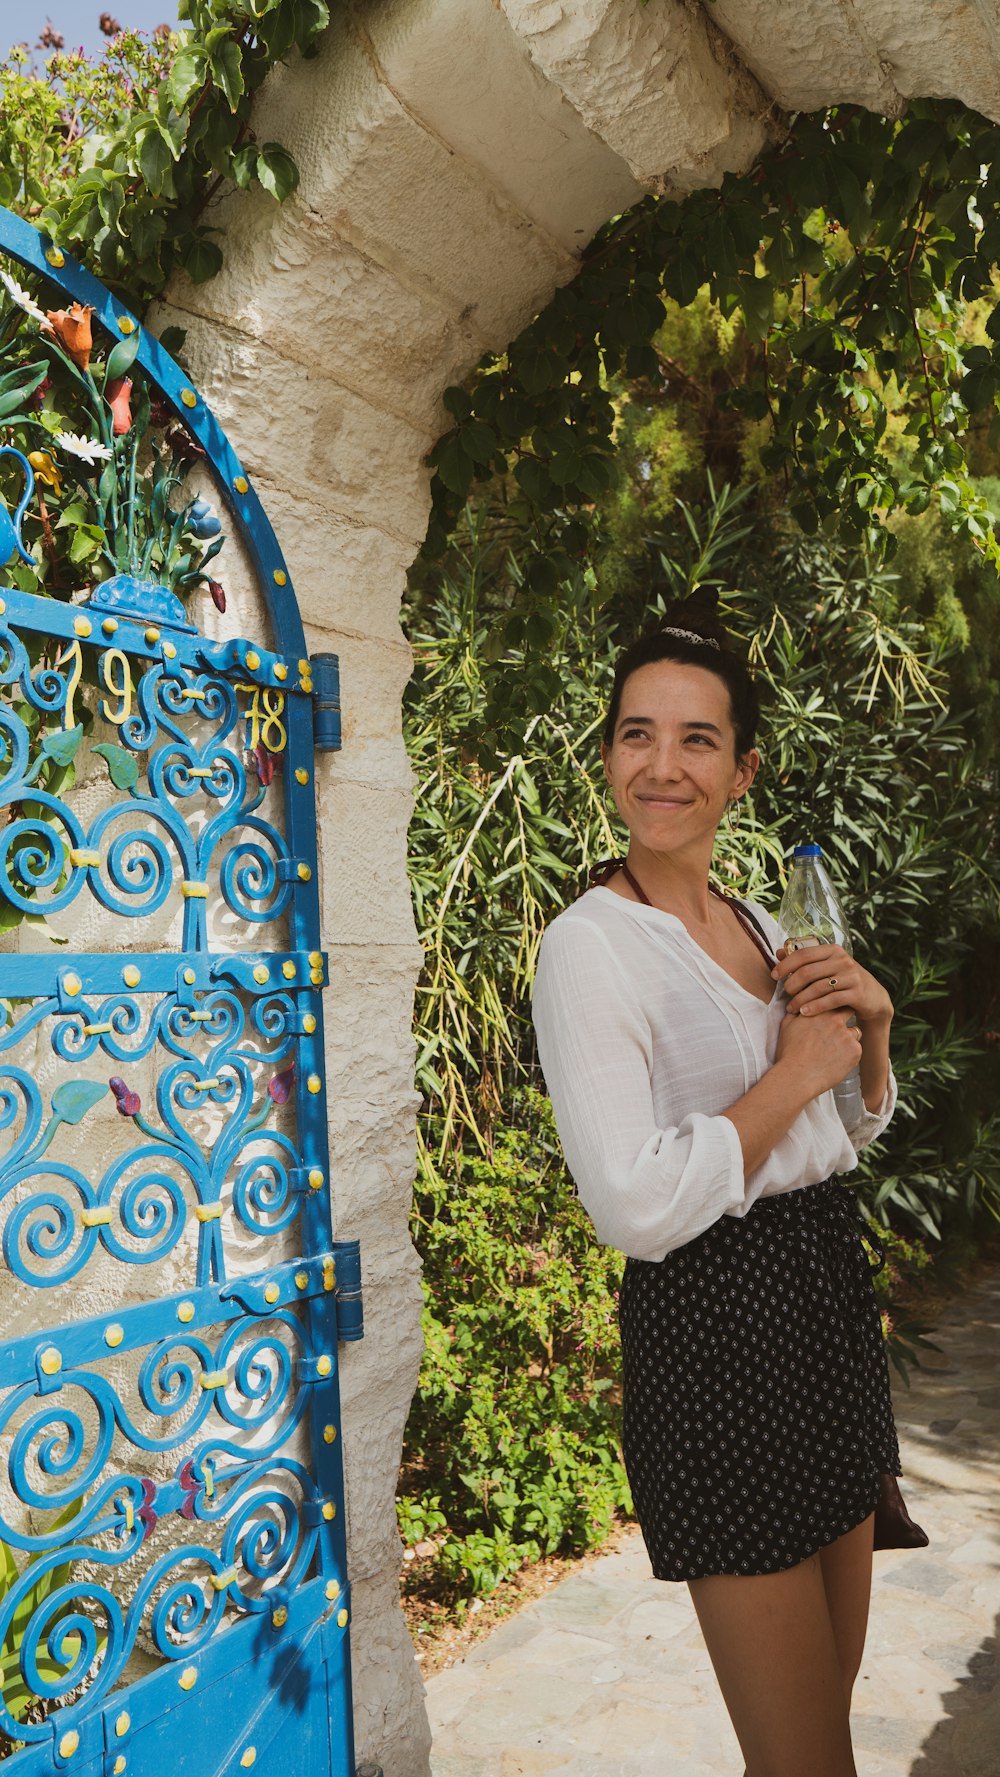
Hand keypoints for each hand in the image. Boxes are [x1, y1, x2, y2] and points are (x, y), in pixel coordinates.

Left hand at [772, 942, 893, 1031]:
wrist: (873, 997)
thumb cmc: (843, 980)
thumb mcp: (826, 967)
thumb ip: (805, 960)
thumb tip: (779, 952)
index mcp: (833, 950)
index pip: (804, 954)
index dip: (786, 965)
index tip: (774, 976)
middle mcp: (843, 960)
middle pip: (808, 972)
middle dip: (792, 984)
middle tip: (785, 995)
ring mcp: (852, 976)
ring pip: (818, 987)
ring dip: (801, 999)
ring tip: (791, 1008)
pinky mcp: (857, 993)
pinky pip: (831, 1000)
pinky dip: (815, 1007)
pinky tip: (804, 1013)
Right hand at [774, 1002, 864, 1098]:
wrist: (797, 1076)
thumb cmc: (789, 1052)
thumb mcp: (787, 1025)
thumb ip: (796, 1011)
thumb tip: (799, 1004)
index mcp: (821, 1011)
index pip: (836, 1001)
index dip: (834, 1008)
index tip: (832, 1015)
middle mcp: (837, 1020)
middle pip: (850, 1012)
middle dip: (846, 1018)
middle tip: (837, 1030)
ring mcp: (848, 1035)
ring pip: (855, 1032)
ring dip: (848, 1038)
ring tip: (834, 1050)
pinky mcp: (855, 1051)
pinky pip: (856, 1049)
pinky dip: (849, 1054)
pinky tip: (836, 1061)